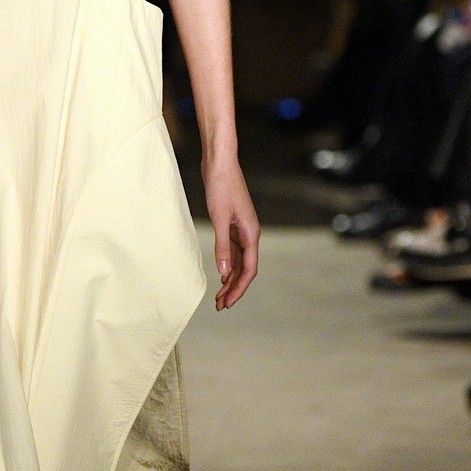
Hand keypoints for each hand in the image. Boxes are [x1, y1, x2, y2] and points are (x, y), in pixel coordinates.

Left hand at [202, 156, 259, 308]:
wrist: (219, 164)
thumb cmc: (221, 187)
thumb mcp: (219, 219)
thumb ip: (222, 247)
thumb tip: (224, 272)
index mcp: (251, 234)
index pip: (249, 269)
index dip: (239, 288)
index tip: (228, 303)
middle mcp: (249, 234)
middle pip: (245, 269)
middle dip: (234, 289)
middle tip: (220, 306)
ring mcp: (241, 229)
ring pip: (239, 261)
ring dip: (230, 279)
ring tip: (219, 296)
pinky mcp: (232, 224)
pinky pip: (233, 251)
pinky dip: (227, 265)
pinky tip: (221, 274)